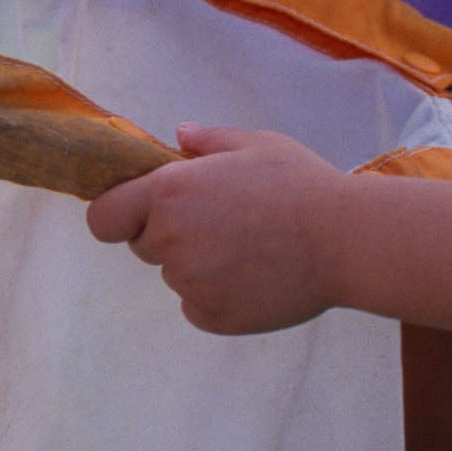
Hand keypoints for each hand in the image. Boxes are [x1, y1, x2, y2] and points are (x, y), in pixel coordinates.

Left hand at [87, 123, 348, 334]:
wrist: (349, 241)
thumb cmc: (302, 185)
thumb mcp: (254, 145)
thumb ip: (207, 140)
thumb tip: (179, 134)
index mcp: (167, 192)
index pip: (102, 218)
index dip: (117, 216)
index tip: (139, 214)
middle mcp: (169, 238)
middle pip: (142, 245)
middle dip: (167, 236)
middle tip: (218, 225)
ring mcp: (189, 281)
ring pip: (175, 275)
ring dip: (197, 266)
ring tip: (248, 250)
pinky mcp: (212, 316)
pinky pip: (197, 306)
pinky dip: (216, 298)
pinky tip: (255, 278)